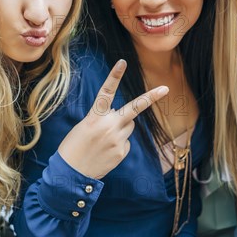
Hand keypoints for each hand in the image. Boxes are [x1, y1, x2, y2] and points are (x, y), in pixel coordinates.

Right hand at [58, 60, 168, 178]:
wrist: (71, 174)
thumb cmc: (74, 147)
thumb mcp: (84, 127)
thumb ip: (104, 120)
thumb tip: (122, 119)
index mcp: (94, 116)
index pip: (106, 92)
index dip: (114, 76)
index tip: (122, 62)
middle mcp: (109, 126)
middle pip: (134, 109)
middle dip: (151, 98)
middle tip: (165, 89)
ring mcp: (117, 139)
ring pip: (129, 126)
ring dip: (121, 129)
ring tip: (104, 141)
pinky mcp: (122, 152)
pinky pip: (126, 142)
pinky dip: (118, 144)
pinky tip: (106, 152)